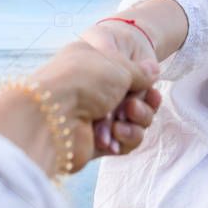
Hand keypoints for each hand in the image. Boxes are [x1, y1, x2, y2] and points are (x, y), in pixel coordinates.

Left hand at [31, 39, 159, 171]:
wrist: (54, 117)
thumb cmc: (84, 81)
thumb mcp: (120, 66)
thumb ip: (141, 71)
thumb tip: (153, 71)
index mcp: (92, 64)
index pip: (126, 73)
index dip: (142, 81)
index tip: (149, 84)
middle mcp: (91, 90)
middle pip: (132, 100)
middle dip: (142, 104)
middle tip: (132, 105)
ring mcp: (92, 117)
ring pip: (131, 123)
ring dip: (136, 122)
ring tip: (123, 119)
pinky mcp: (94, 143)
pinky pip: (123, 143)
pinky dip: (125, 139)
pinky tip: (115, 135)